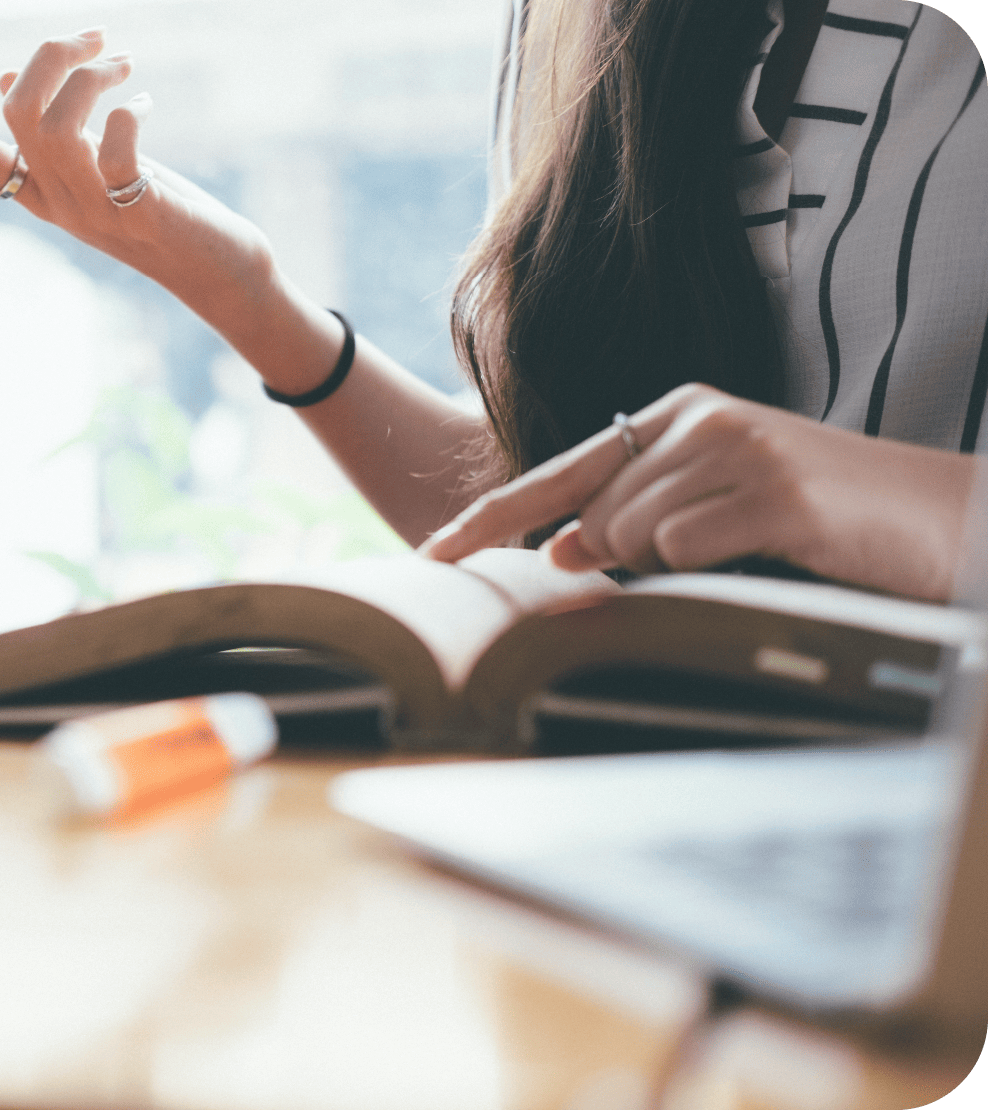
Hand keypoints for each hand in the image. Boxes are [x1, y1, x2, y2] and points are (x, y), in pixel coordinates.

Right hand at [0, 31, 272, 310]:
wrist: (218, 273)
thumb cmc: (158, 212)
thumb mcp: (93, 168)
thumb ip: (49, 132)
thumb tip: (1, 80)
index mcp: (38, 191)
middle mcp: (57, 204)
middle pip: (16, 114)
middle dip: (50, 55)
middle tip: (96, 37)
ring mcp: (96, 211)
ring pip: (56, 127)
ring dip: (92, 77)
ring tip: (125, 64)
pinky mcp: (140, 211)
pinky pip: (115, 151)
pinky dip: (127, 112)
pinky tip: (144, 102)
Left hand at [422, 384, 975, 600]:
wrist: (936, 518)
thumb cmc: (819, 522)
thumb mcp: (716, 513)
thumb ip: (635, 524)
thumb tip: (558, 551)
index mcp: (677, 416)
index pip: (559, 471)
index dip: (492, 517)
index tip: (432, 556)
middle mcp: (699, 419)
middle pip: (593, 515)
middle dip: (617, 557)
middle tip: (704, 552)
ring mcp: (738, 448)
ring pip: (633, 534)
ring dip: (672, 564)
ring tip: (747, 546)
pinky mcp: (775, 490)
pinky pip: (688, 548)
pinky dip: (709, 567)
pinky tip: (764, 548)